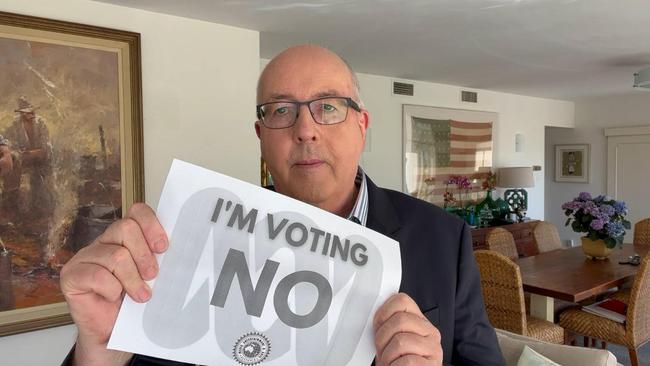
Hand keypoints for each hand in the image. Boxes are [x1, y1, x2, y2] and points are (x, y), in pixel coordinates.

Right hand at [60, 203, 167, 365]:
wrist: (112, 334)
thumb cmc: (133, 303)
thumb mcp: (151, 277)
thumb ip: (158, 260)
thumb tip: (181, 252)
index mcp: (124, 237)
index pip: (137, 212)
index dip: (151, 225)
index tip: (163, 247)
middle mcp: (104, 242)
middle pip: (126, 228)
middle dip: (144, 255)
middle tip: (153, 275)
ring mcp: (85, 256)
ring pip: (116, 255)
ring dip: (132, 279)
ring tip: (140, 295)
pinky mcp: (72, 275)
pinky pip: (97, 275)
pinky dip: (112, 289)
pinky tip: (114, 298)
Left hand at [373, 293, 442, 365]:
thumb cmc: (397, 363)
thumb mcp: (393, 340)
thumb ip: (390, 325)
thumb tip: (375, 311)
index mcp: (420, 322)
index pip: (402, 300)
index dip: (384, 312)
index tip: (377, 326)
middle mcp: (431, 332)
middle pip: (400, 320)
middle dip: (383, 337)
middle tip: (382, 350)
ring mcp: (434, 349)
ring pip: (401, 341)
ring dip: (388, 356)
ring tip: (390, 362)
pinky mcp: (432, 365)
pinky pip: (408, 361)